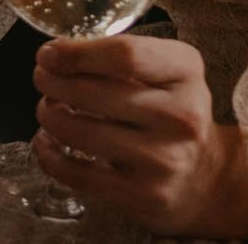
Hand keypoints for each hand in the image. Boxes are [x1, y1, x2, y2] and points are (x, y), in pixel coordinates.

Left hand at [30, 36, 247, 237]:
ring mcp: (163, 159)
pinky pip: (77, 174)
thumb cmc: (172, 111)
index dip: (76, 52)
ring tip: (48, 108)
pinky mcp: (143, 195)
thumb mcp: (166, 69)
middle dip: (52, 82)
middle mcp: (181, 116)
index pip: (124, 54)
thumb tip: (55, 55)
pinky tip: (46, 142)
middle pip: (93, 92)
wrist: (205, 177)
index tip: (49, 53)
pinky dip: (48, 155)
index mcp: (185, 71)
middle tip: (42, 78)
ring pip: (80, 132)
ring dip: (49, 115)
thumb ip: (119, 55)